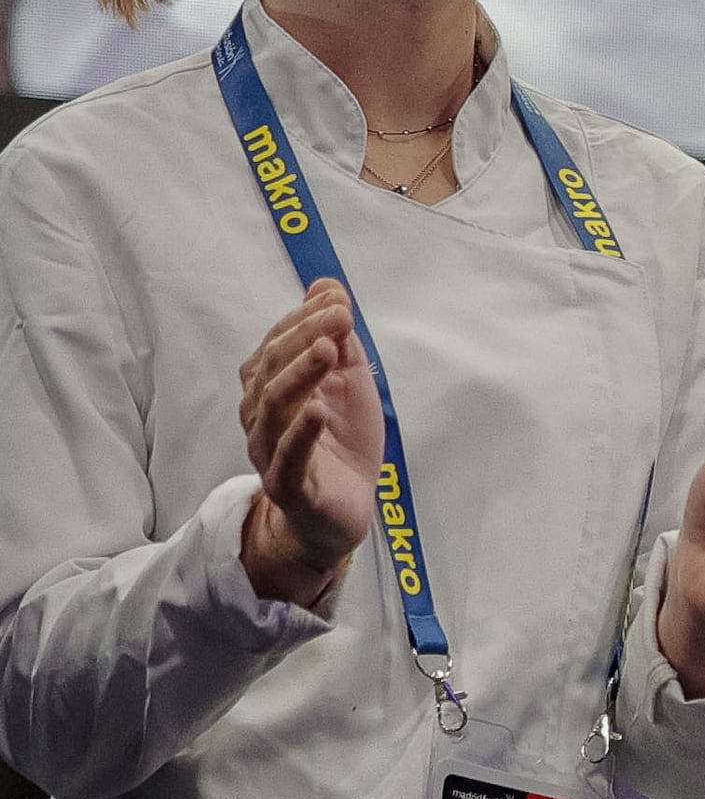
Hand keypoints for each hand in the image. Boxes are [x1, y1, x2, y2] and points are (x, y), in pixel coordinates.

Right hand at [233, 276, 372, 608]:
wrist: (344, 511)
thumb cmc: (342, 443)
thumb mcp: (350, 385)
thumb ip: (339, 341)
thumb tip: (327, 287)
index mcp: (271, 390)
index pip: (276, 348)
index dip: (301, 321)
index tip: (335, 299)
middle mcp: (261, 418)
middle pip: (270, 372)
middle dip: (302, 339)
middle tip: (337, 316)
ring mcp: (270, 452)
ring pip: (273, 410)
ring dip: (299, 376)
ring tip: (326, 350)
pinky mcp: (289, 487)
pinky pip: (288, 458)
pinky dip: (301, 433)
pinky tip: (316, 410)